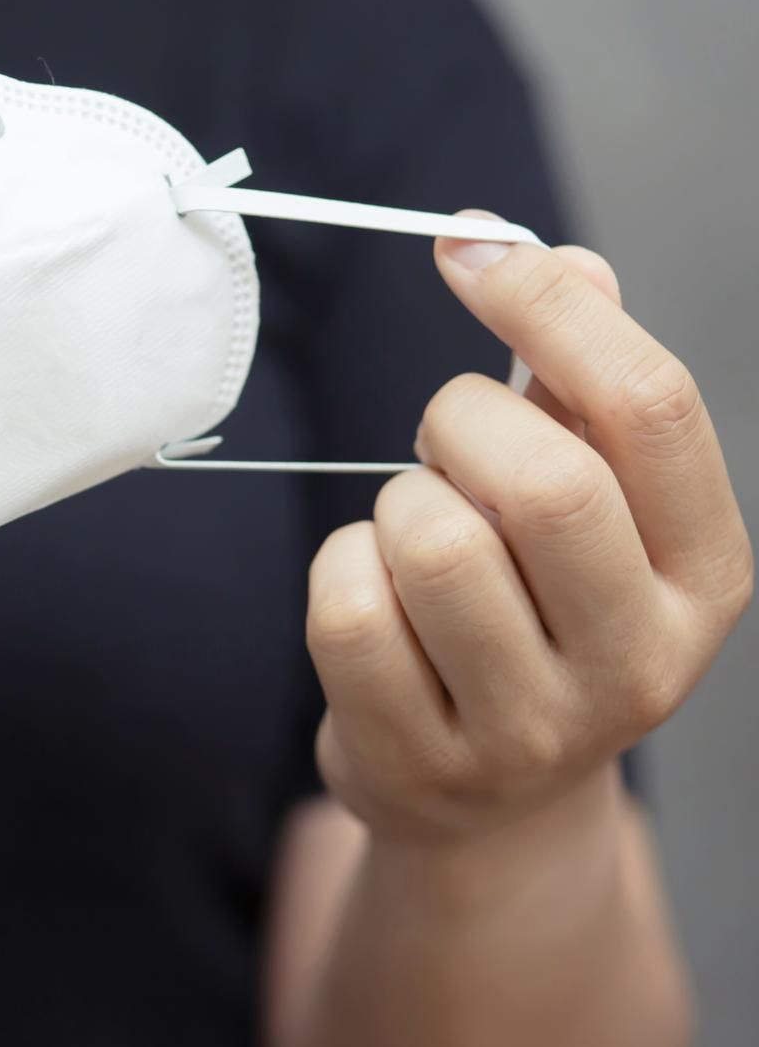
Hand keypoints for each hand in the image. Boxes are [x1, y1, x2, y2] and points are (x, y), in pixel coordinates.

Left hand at [306, 229, 751, 844]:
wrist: (487, 801)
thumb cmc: (536, 611)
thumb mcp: (592, 505)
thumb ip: (582, 382)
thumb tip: (565, 258)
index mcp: (705, 572)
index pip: (651, 410)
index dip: (548, 305)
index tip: (463, 245)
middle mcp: (641, 659)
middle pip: (543, 481)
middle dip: (459, 423)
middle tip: (443, 443)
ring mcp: (534, 727)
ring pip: (431, 542)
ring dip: (395, 505)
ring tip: (415, 534)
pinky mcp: (422, 761)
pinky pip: (348, 610)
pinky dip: (340, 571)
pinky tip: (373, 596)